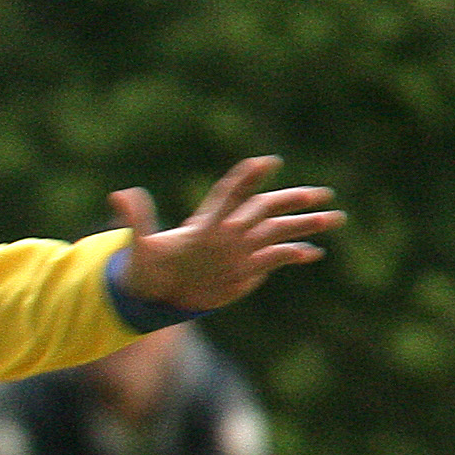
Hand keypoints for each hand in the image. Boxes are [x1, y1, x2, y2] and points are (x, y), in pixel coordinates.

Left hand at [114, 156, 342, 311]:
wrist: (159, 293)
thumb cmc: (148, 267)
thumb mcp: (140, 247)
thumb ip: (136, 220)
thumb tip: (120, 195)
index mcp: (206, 222)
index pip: (230, 194)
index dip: (247, 178)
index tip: (268, 162)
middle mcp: (230, 231)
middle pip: (266, 209)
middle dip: (293, 200)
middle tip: (323, 193)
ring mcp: (241, 250)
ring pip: (278, 231)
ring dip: (305, 224)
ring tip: (335, 217)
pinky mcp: (248, 269)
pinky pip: (276, 258)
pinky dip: (295, 255)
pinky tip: (314, 253)